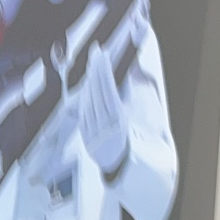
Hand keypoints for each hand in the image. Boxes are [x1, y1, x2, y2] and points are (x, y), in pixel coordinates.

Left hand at [78, 41, 128, 177]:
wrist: (125, 166)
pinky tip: (87, 87)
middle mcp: (104, 127)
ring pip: (88, 101)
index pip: (108, 90)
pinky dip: (84, 98)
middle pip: (96, 92)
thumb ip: (131, 95)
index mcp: (120, 122)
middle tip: (97, 53)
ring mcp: (93, 133)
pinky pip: (83, 113)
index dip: (104, 71)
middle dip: (96, 70)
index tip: (103, 55)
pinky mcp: (86, 138)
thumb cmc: (135, 140)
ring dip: (89, 81)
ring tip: (94, 66)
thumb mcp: (136, 118)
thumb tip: (129, 72)